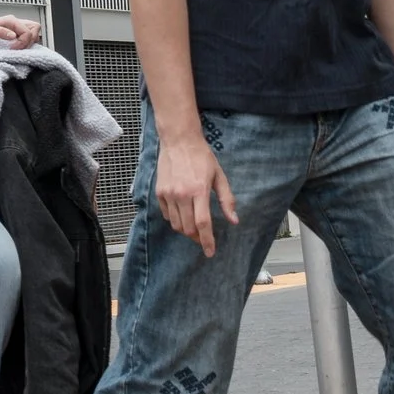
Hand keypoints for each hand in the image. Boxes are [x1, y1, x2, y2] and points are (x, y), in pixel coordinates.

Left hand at [0, 16, 40, 50]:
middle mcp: (14, 23)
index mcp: (10, 20)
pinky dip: (26, 44)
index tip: (14, 48)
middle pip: (35, 28)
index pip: (28, 30)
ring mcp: (15, 28)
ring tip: (18, 49)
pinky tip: (17, 49)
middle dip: (30, 40)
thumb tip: (13, 35)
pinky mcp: (14, 35)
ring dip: (29, 42)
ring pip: (33, 32)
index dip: (24, 41)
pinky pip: (27, 38)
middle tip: (19, 49)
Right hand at [153, 131, 237, 258]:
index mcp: (199, 191)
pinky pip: (166, 214)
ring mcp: (168, 194)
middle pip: (188, 228)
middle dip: (196, 237)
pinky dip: (174, 219)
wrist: (179, 141)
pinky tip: (182, 214)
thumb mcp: (219, 176)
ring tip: (193, 226)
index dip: (207, 241)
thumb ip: (227, 200)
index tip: (210, 252)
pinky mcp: (159, 192)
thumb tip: (234, 220)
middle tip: (203, 237)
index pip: (203, 224)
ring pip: (176, 224)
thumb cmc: (202, 157)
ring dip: (185, 229)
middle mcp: (182, 195)